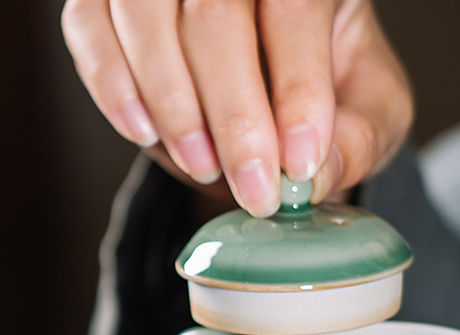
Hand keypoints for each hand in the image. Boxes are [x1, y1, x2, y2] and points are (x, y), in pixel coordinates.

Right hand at [61, 0, 413, 215]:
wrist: (283, 89)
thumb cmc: (335, 93)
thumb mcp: (370, 115)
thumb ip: (355, 141)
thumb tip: (315, 174)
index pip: (297, 7)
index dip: (297, 88)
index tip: (298, 165)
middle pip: (213, 9)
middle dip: (234, 115)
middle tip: (254, 190)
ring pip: (145, 12)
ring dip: (173, 104)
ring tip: (207, 167)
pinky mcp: (114, 0)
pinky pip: (89, 25)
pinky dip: (113, 85)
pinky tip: (146, 134)